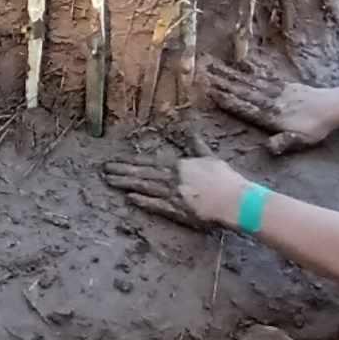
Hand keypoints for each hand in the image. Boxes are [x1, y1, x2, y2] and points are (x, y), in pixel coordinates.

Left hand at [104, 130, 246, 230]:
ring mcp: (173, 195)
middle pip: (142, 173)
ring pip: (145, 187)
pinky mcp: (177, 211)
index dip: (130, 162)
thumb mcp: (209, 157)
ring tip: (109, 181)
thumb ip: (196, 144)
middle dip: (121, 171)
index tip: (114, 161)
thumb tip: (190, 128)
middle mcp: (172, 178)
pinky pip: (156, 205)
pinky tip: (129, 198)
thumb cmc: (225, 179)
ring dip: (126, 184)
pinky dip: (142, 201)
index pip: (148, 162)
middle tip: (103, 170)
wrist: (235, 201)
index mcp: (179, 165)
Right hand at [205, 60, 338, 156]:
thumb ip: (283, 142)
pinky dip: (252, 70)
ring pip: (251, 82)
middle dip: (224, 83)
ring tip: (218, 67)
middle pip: (243, 91)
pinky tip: (244, 64)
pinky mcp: (284, 84)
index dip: (228, 100)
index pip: (245, 107)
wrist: (333, 107)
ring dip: (233, 75)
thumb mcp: (301, 140)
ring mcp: (277, 90)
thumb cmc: (315, 127)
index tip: (211, 92)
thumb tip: (267, 148)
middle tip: (206, 73)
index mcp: (272, 115)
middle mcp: (271, 100)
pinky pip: (264, 76)